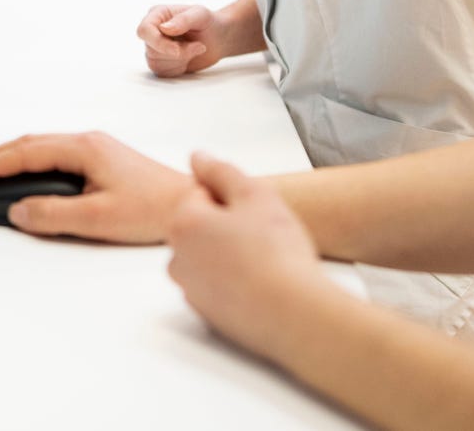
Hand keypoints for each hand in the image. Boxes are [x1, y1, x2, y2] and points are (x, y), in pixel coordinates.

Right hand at [0, 132, 194, 243]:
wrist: (192, 205)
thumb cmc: (154, 209)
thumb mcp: (98, 218)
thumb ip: (53, 213)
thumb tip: (18, 209)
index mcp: (84, 147)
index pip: (26, 152)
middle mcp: (88, 142)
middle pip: (30, 144)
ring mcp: (96, 149)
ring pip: (42, 149)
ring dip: (13, 160)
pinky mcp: (103, 161)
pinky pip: (55, 156)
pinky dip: (31, 165)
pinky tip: (26, 178)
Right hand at [137, 3, 227, 75]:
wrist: (218, 39)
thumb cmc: (209, 22)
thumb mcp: (201, 15)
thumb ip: (183, 20)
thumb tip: (163, 29)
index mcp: (157, 14)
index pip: (144, 30)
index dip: (158, 43)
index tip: (177, 50)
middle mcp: (152, 30)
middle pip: (151, 50)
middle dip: (177, 53)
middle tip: (198, 46)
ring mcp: (154, 47)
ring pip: (155, 63)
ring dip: (180, 60)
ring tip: (195, 49)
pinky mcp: (160, 61)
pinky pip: (162, 72)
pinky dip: (178, 69)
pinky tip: (189, 58)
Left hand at [167, 152, 331, 361]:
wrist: (296, 314)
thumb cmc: (278, 255)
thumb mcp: (255, 194)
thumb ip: (221, 171)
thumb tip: (198, 158)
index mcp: (183, 224)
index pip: (202, 194)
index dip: (234, 199)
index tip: (256, 213)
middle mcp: (177, 259)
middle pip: (201, 227)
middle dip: (228, 226)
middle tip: (263, 237)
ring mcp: (190, 290)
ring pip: (210, 256)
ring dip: (231, 254)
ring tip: (265, 262)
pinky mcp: (207, 315)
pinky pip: (218, 286)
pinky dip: (235, 282)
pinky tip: (262, 285)